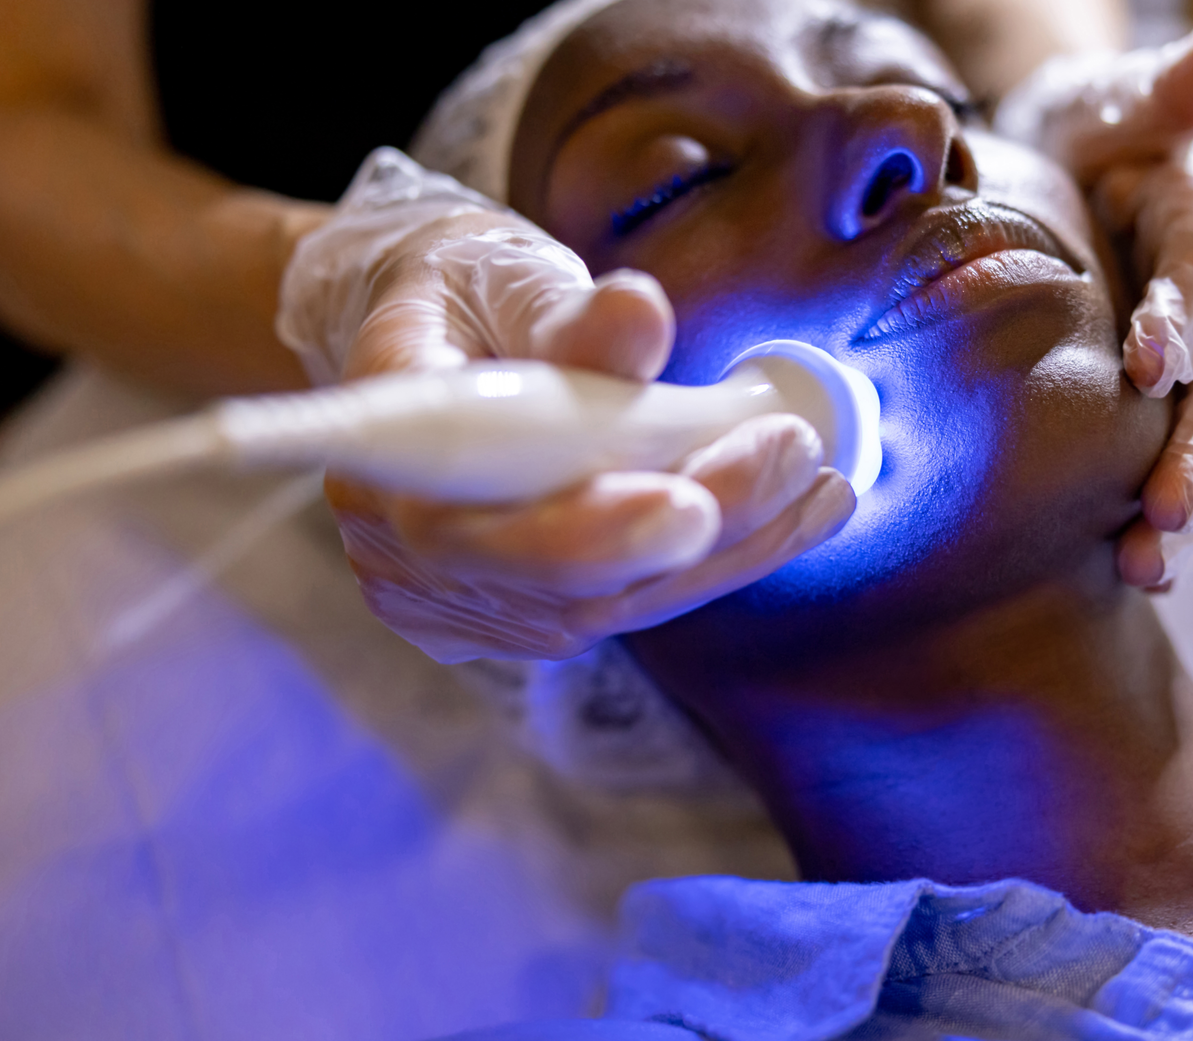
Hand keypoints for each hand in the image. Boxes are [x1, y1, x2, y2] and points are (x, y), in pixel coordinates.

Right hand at [279, 149, 852, 661]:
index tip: (689, 505)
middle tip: (794, 461)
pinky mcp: (504, 616)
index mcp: (377, 452)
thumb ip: (569, 313)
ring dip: (726, 550)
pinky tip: (786, 511)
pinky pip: (618, 607)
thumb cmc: (462, 295)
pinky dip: (709, 561)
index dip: (579, 533)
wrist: (421, 338)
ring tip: (815, 483)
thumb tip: (639, 315)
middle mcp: (399, 552)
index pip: (465, 527)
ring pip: (603, 608)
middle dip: (697, 533)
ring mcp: (449, 600)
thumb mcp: (505, 272)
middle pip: (555, 584)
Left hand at [995, 0, 1192, 587]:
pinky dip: (1164, 524)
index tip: (1150, 361)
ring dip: (1189, 508)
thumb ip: (1192, 80)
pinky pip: (1179, 471)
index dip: (1190, 311)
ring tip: (1147, 567)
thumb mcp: (1127, 100)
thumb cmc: (1091, 137)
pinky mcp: (1171, 418)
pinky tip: (1134, 576)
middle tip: (1165, 512)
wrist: (1062, 188)